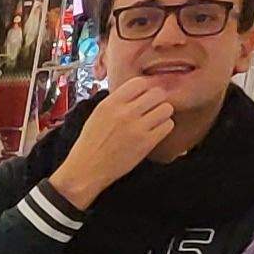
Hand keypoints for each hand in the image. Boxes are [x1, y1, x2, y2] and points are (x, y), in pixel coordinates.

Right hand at [52, 77, 182, 212]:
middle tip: (151, 110)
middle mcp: (124, 113)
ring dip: (162, 114)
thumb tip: (137, 93)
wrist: (85, 170)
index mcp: (110, 104)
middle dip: (157, 101)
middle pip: (157, 94)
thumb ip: (116, 102)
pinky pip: (168, 125)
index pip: (139, 83)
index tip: (144, 97)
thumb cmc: (90, 144)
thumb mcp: (97, 116)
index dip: (145, 89)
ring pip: (166, 109)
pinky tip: (153, 133)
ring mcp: (137, 127)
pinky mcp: (146, 142)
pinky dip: (163, 128)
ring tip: (153, 122)